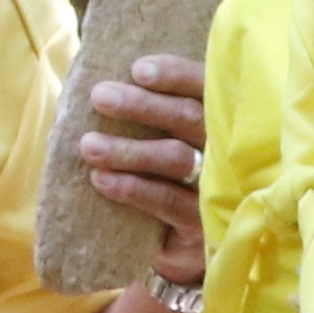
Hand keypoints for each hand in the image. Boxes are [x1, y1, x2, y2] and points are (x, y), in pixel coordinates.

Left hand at [74, 53, 210, 286]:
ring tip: (88, 145)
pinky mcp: (203, 221)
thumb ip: (145, 114)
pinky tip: (102, 180)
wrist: (181, 242)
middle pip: (189, 117)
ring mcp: (217, 185)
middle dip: (142, 105)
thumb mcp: (163, 140)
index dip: (175, 75)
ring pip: (175, 158)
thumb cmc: (166, 176)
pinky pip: (168, 201)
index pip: (204, 87)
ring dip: (128, 149)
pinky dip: (133, 188)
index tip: (137, 70)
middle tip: (100, 96)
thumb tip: (93, 86)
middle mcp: (224, 148)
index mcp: (218, 118)